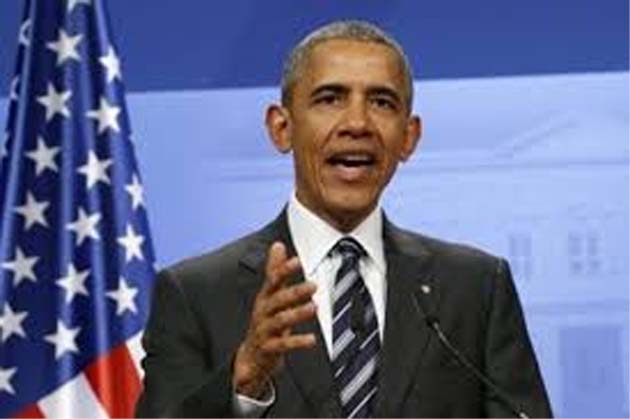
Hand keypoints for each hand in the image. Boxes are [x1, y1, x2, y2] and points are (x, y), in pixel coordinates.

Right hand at [232, 241, 316, 397]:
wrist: (252, 356)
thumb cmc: (265, 321)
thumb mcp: (270, 295)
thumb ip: (275, 271)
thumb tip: (278, 245)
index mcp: (265, 298)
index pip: (273, 281)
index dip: (284, 270)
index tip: (297, 261)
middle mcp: (263, 312)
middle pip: (277, 300)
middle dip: (295, 292)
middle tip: (313, 285)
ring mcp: (264, 330)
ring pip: (280, 321)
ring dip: (297, 314)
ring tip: (314, 308)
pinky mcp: (269, 349)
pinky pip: (283, 345)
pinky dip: (297, 342)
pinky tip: (312, 340)